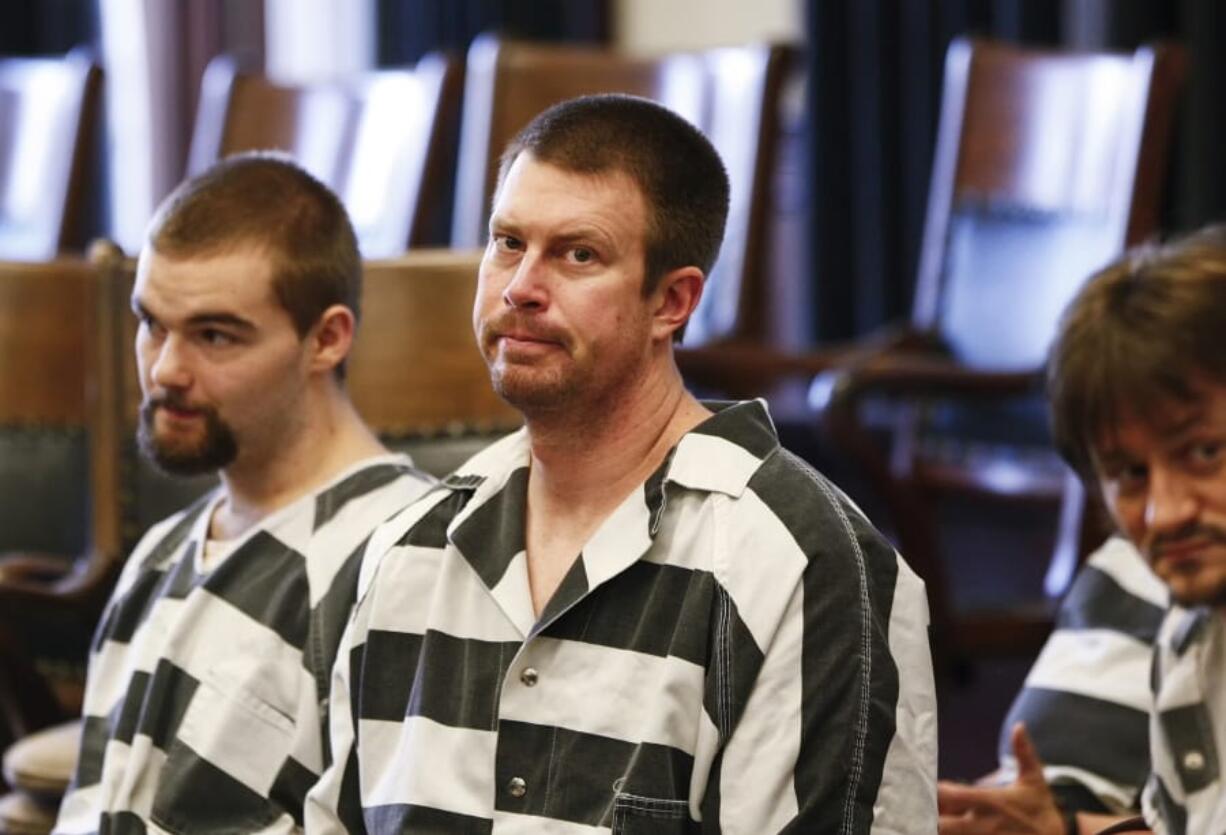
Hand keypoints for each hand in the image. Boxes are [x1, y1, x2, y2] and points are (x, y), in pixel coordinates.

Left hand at [938, 723, 1065, 833]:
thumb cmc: (1040, 808)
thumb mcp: (1034, 779)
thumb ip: (1024, 753)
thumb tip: (1020, 726)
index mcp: (991, 802)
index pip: (951, 796)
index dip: (934, 792)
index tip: (927, 787)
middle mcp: (983, 824)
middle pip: (942, 824)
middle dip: (930, 816)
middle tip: (924, 808)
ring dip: (939, 827)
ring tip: (936, 818)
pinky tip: (951, 830)